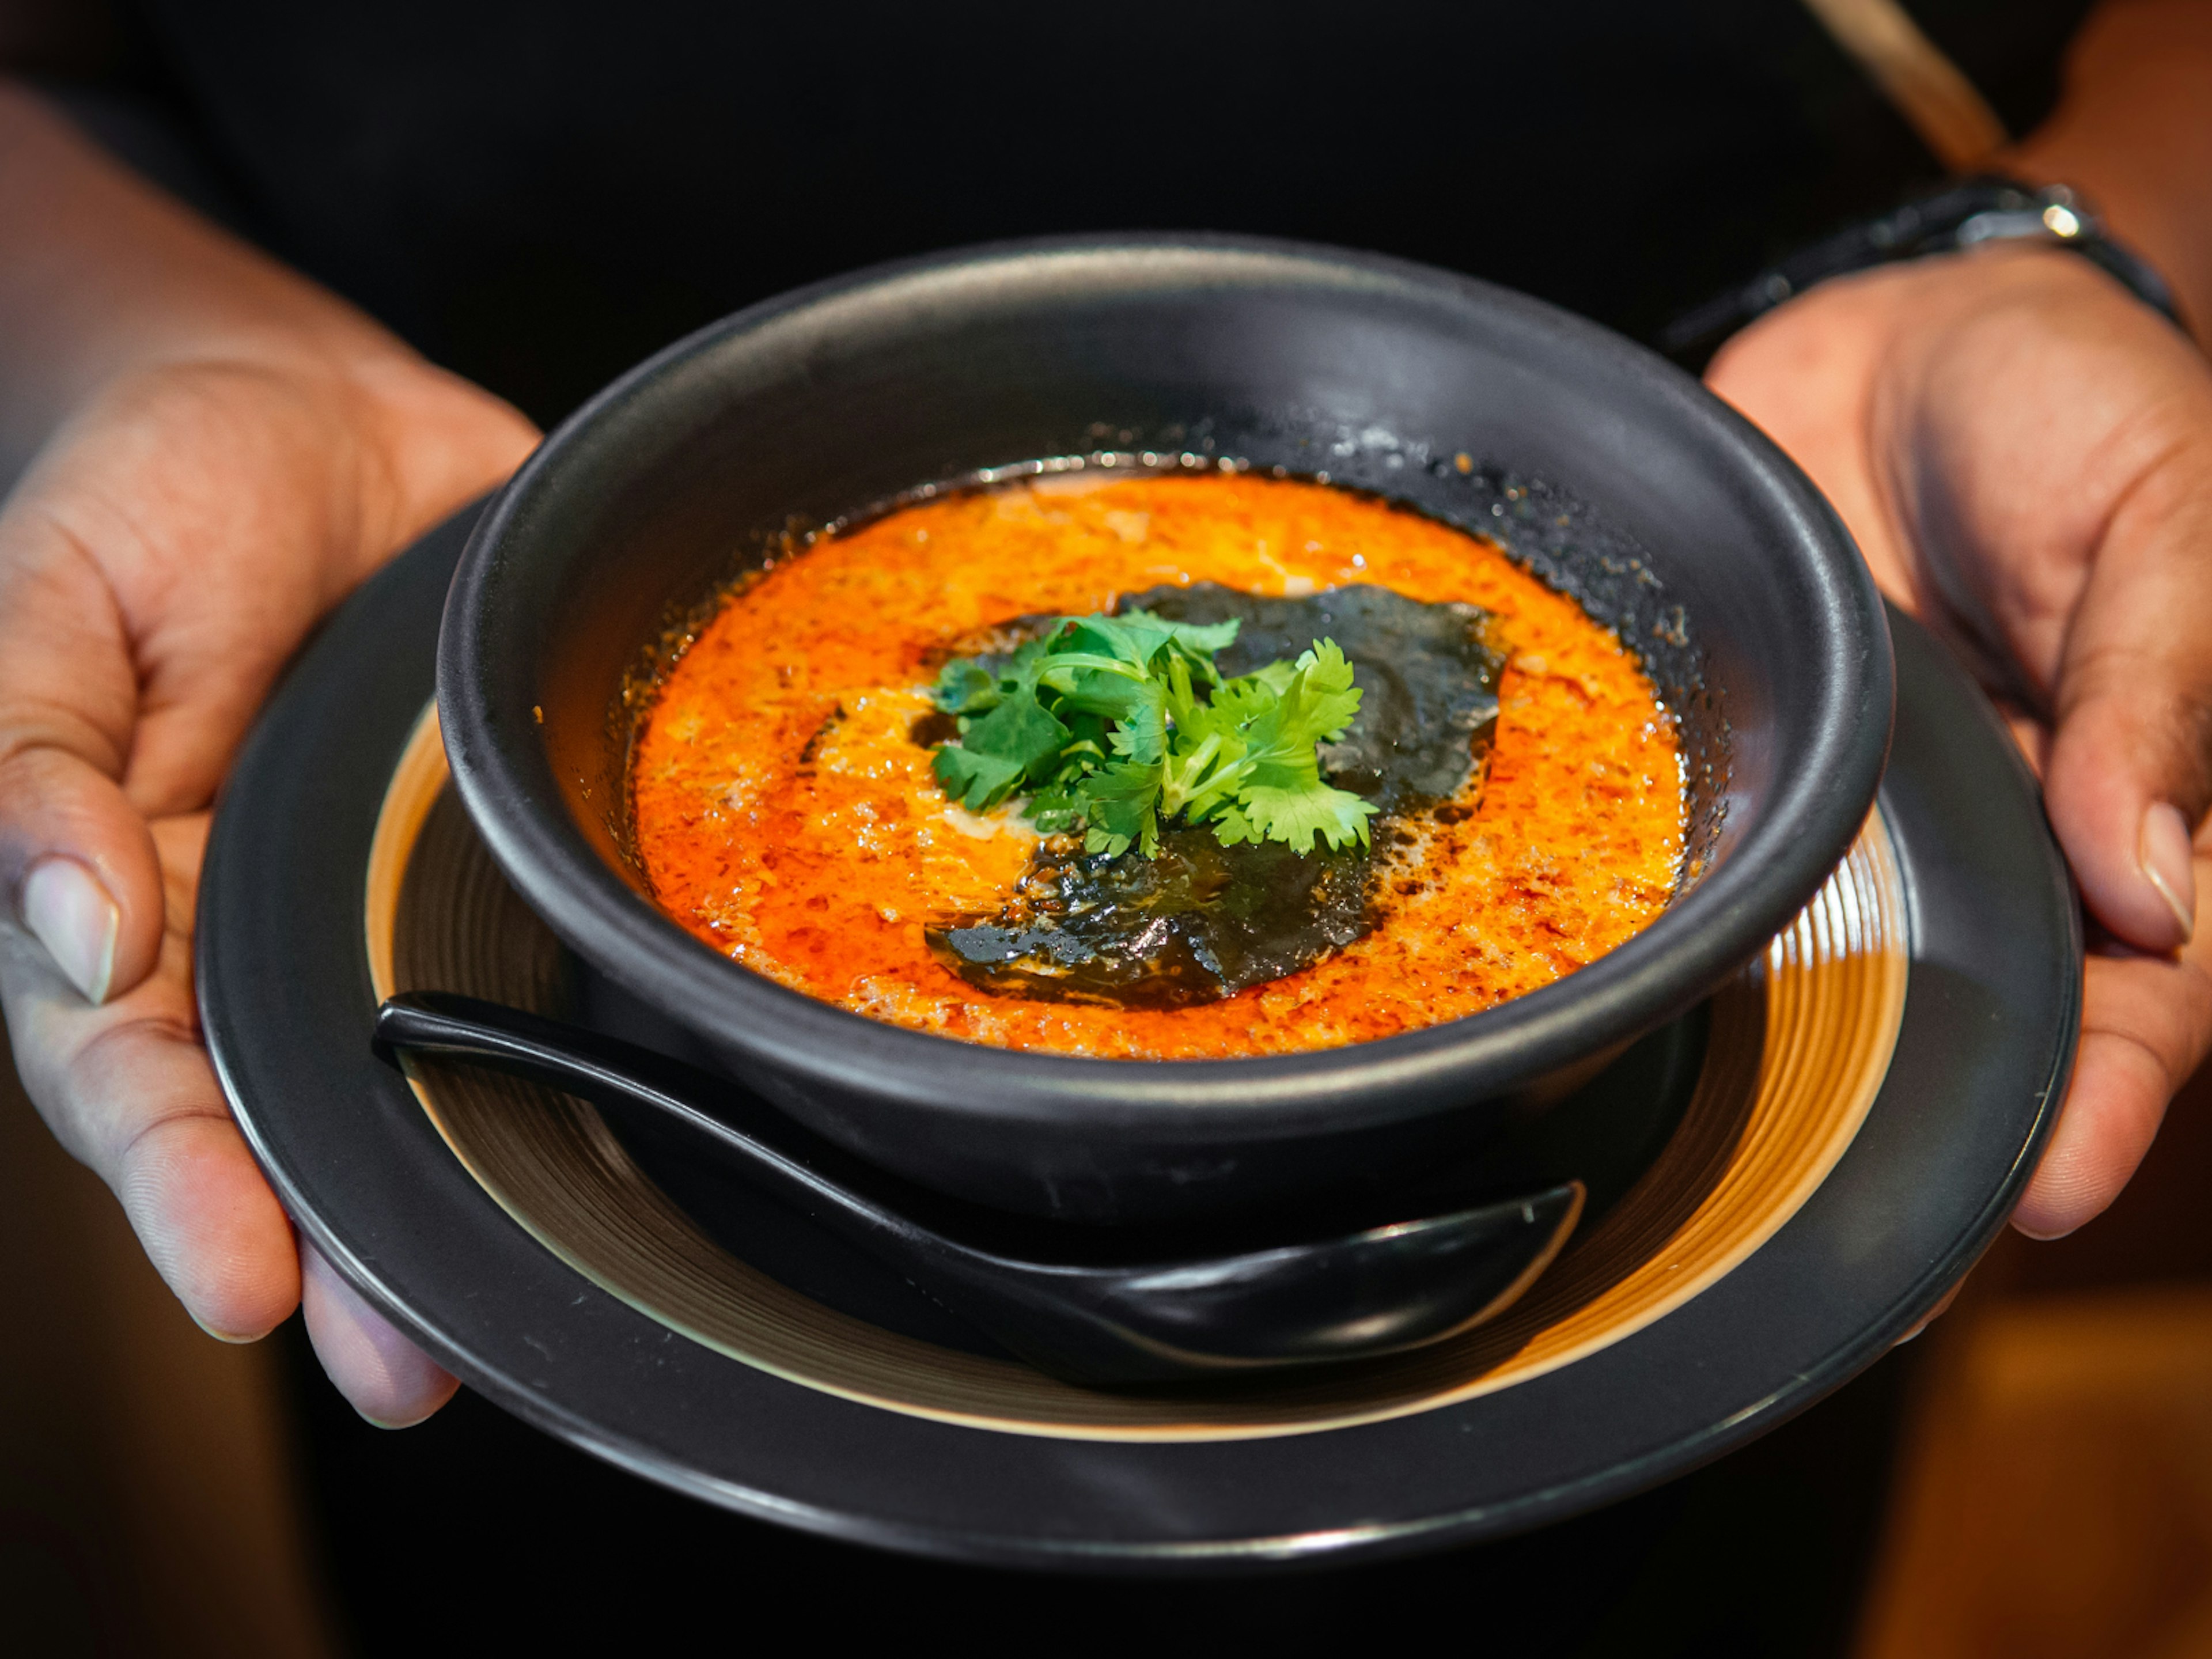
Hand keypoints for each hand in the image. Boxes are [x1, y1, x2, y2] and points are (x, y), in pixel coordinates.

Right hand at [0, 249, 537, 1419]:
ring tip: (495, 1323)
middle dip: (338, 1256)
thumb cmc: (153, 502)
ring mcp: (382, 899)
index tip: (247, 1286)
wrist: (306, 405)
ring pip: (416, 1078)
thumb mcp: (47, 600)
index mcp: (131, 899)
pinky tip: (621, 1117)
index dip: (186, 1187)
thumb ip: (33, 762)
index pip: (136, 1079)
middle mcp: (259, 931)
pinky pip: (533, 953)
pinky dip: (569, 1033)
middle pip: (284, 1125)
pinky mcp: (493, 852)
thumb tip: (74, 927)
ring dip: (454, 1202)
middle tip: (400, 1369)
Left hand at [1707, 244, 2211, 1238]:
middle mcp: (2009, 832)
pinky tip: (1639, 997)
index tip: (2045, 1193)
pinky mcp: (1762, 763)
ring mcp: (1876, 809)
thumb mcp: (2170, 518)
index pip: (2154, 985)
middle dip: (1950, 1127)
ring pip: (1853, 967)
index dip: (2111, 1095)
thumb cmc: (2077, 412)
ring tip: (1747, 1181)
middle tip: (1878, 1241)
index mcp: (2143, 798)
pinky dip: (1690, 930)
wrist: (1908, 333)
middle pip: (1998, 1014)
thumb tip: (2153, 882)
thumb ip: (2165, 692)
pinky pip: (1730, 863)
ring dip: (1807, 1064)